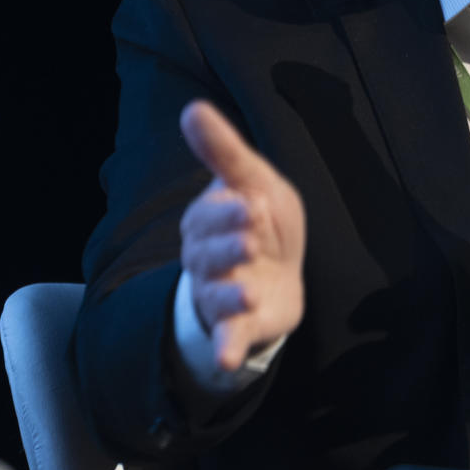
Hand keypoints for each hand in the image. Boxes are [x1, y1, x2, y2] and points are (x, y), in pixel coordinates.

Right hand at [177, 100, 306, 371]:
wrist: (279, 274)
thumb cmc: (262, 220)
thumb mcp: (251, 179)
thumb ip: (223, 151)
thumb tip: (191, 108)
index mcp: (206, 221)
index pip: (208, 216)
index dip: (229, 213)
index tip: (254, 204)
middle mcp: (205, 260)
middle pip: (208, 256)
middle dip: (229, 248)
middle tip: (253, 241)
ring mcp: (220, 295)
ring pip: (216, 296)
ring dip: (230, 295)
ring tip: (251, 291)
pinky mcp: (239, 326)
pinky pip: (225, 339)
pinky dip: (225, 349)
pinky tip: (227, 360)